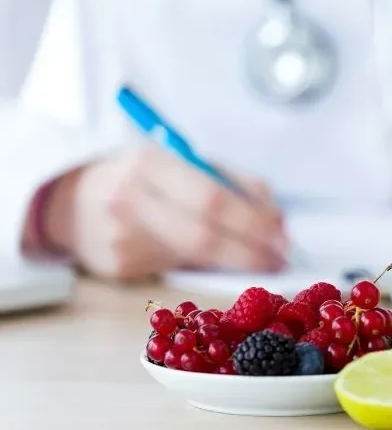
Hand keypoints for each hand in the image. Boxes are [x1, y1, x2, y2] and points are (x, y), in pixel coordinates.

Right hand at [41, 146, 287, 281]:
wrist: (70, 203)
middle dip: (251, 252)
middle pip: (204, 238)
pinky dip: (209, 267)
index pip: (211, 199)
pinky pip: (178, 270)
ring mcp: (121, 240)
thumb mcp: (181, 160)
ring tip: (265, 260)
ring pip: (194, 259)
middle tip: (281, 257)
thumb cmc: (142, 177)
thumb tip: (275, 215)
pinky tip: (223, 262)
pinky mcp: (120, 269)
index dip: (252, 221)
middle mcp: (130, 202)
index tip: (282, 232)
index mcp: (148, 164)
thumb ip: (231, 180)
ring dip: (237, 262)